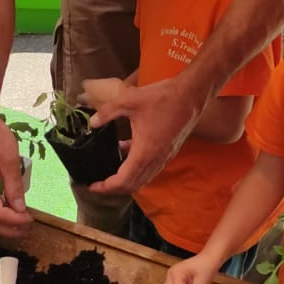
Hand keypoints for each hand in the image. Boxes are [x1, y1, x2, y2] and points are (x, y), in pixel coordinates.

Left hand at [88, 76, 200, 194]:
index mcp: (145, 152)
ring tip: (111, 172)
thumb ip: (108, 112)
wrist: (191, 95)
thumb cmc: (163, 98)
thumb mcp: (129, 101)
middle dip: (114, 189)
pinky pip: (150, 167)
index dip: (106, 187)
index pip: (123, 181)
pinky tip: (126, 150)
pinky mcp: (169, 151)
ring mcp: (164, 156)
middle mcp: (155, 159)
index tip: (93, 186)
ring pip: (143, 178)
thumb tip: (92, 122)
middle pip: (133, 185)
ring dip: (127, 180)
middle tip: (99, 184)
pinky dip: (137, 167)